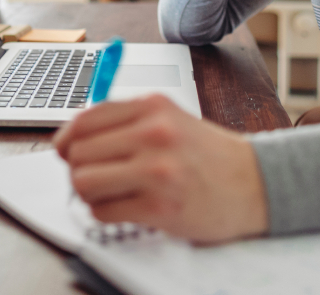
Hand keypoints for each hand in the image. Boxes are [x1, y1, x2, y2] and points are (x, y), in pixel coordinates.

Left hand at [53, 94, 268, 243]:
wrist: (255, 183)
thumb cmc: (208, 154)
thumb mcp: (169, 119)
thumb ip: (125, 122)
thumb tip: (70, 138)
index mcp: (153, 106)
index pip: (85, 120)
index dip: (66, 139)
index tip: (65, 151)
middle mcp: (153, 133)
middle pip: (77, 152)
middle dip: (78, 168)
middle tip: (96, 176)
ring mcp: (156, 170)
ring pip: (83, 182)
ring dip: (89, 192)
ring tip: (110, 192)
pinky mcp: (159, 207)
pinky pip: (102, 212)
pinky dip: (107, 213)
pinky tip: (128, 207)